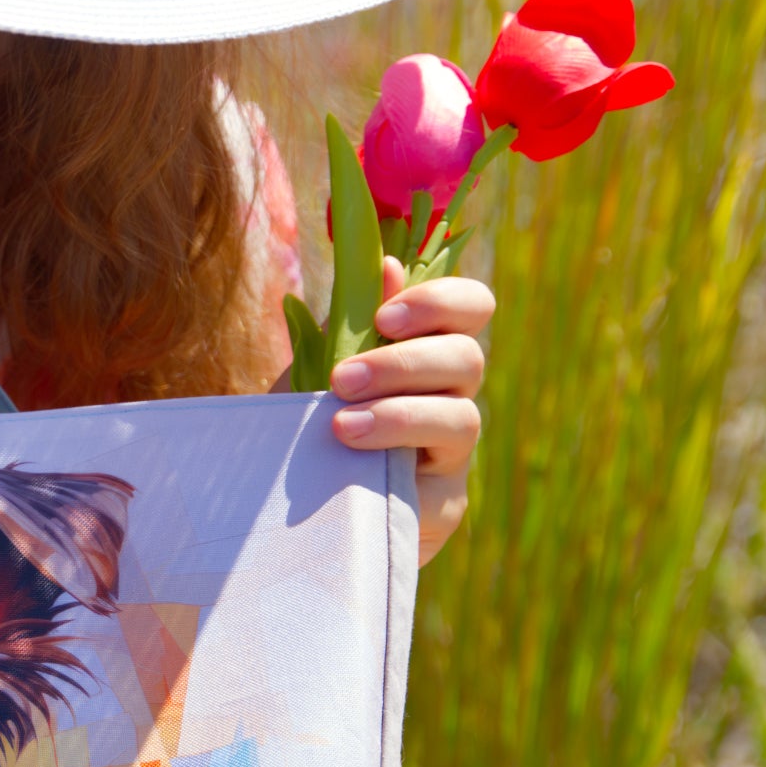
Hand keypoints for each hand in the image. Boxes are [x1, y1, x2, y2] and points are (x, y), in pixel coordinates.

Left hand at [329, 259, 492, 565]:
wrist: (294, 501)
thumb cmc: (311, 422)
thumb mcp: (319, 367)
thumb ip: (353, 323)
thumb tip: (389, 264)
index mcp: (429, 350)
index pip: (471, 307)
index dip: (440, 301)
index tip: (384, 316)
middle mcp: (453, 395)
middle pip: (467, 358)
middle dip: (402, 363)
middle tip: (341, 380)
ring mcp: (453, 450)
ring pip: (463, 418)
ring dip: (399, 414)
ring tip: (340, 426)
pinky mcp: (445, 501)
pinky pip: (444, 479)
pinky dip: (398, 463)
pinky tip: (355, 462)